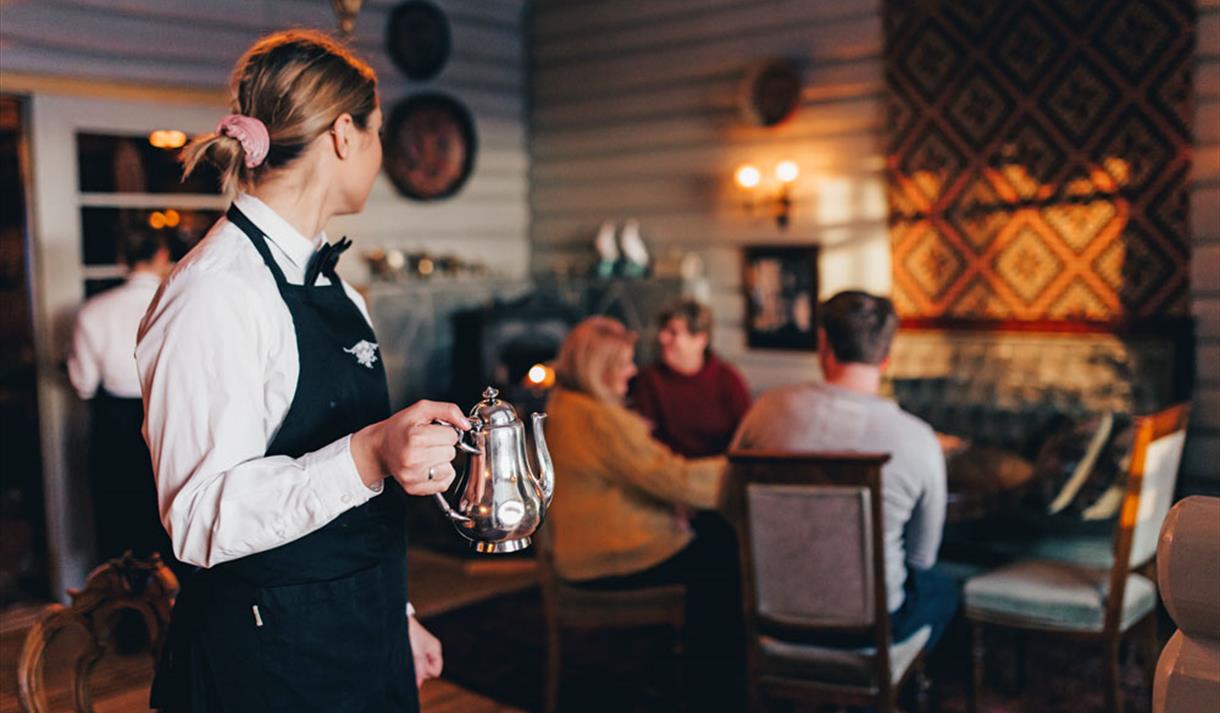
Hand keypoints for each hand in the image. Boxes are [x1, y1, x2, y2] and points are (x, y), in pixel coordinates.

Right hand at [351, 400, 469, 495]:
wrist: (379, 447)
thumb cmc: (400, 428)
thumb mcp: (421, 409)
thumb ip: (448, 411)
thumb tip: (466, 424)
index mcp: (415, 437)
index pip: (452, 436)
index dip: (446, 431)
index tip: (434, 431)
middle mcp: (413, 458)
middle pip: (451, 453)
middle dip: (444, 446)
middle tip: (429, 443)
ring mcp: (412, 475)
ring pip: (449, 469)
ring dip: (442, 462)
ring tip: (427, 454)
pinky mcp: (413, 488)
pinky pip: (443, 484)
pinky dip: (440, 475)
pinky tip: (427, 466)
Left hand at [408, 615, 442, 687]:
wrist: (397, 622)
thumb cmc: (410, 634)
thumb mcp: (417, 654)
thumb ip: (419, 670)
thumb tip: (417, 686)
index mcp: (435, 649)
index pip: (436, 671)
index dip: (426, 673)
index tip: (417, 667)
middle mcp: (429, 651)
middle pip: (427, 671)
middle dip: (418, 670)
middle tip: (410, 661)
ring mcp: (420, 651)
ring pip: (418, 668)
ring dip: (411, 667)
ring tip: (405, 657)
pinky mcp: (411, 650)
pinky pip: (412, 663)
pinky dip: (407, 663)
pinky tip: (402, 658)